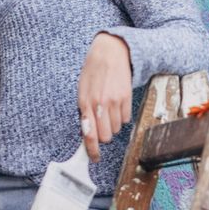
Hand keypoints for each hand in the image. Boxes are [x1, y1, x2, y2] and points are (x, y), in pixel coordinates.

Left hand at [76, 33, 132, 159]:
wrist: (110, 52)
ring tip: (108, 110)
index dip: (92, 150)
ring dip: (112, 125)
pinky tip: (117, 105)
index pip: (89, 134)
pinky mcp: (126, 98)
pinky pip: (126, 119)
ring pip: (116, 129)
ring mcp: (114, 101)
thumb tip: (87, 132)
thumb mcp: (82, 91)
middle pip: (105, 136)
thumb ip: (84, 111)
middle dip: (103, 135)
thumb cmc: (93, 72)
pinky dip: (122, 117)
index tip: (94, 157)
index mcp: (85, 103)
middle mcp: (99, 104)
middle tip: (101, 126)